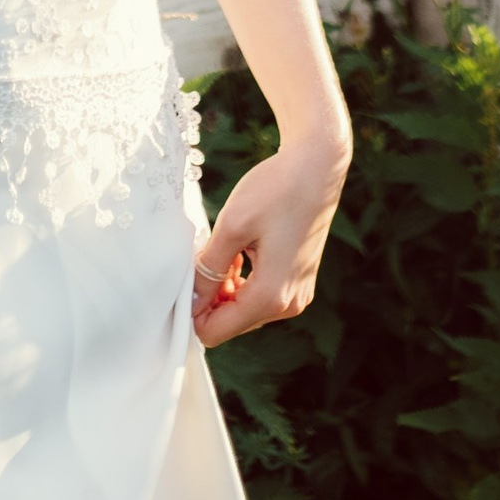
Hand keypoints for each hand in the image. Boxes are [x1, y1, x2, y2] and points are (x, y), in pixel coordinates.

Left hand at [190, 129, 350, 346]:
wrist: (316, 167)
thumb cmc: (275, 190)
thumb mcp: (231, 227)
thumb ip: (207, 269)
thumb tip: (190, 302)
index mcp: (271, 296)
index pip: (215, 332)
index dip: (191, 309)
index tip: (183, 276)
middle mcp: (288, 305)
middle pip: (229, 321)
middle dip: (209, 293)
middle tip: (207, 253)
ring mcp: (297, 296)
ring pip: (242, 308)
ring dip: (224, 284)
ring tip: (226, 247)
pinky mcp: (298, 283)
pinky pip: (258, 295)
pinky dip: (241, 279)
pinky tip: (240, 249)